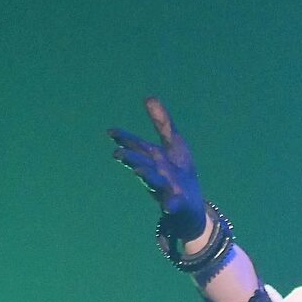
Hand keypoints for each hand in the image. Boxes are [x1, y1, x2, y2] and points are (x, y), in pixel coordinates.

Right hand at [108, 96, 207, 241]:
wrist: (191, 205)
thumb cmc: (179, 172)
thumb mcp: (174, 144)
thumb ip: (163, 123)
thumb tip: (149, 96)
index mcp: (153, 158)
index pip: (136, 146)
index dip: (124, 139)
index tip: (111, 132)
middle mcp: (155, 172)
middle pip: (141, 163)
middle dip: (130, 158)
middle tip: (118, 154)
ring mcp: (165, 188)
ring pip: (153, 182)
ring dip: (146, 176)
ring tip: (139, 171)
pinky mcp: (176, 203)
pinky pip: (172, 205)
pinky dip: (170, 204)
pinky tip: (169, 205)